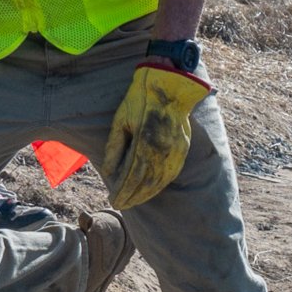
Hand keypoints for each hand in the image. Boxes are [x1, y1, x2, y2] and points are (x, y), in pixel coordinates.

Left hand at [101, 61, 213, 210]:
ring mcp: (175, 152)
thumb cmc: (139, 101)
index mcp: (145, 144)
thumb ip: (114, 148)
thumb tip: (109, 172)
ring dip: (146, 194)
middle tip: (121, 205)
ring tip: (134, 201)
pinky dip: (159, 185)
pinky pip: (171, 173)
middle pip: (146, 183)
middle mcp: (162, 151)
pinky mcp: (182, 150)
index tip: (113, 200)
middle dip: (133, 196)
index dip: (123, 191)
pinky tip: (151, 190)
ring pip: (160, 181)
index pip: (132, 177)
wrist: (168, 87)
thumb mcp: (120, 121)